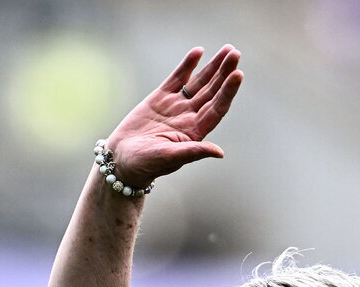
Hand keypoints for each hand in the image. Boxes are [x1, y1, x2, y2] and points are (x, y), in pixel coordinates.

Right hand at [105, 45, 242, 186]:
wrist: (122, 159)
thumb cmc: (146, 164)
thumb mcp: (169, 158)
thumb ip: (193, 152)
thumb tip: (219, 152)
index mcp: (195, 132)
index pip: (217, 108)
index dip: (228, 91)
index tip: (237, 74)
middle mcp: (190, 117)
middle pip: (212, 91)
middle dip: (224, 72)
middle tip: (235, 53)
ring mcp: (176, 106)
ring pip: (199, 82)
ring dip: (213, 66)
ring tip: (228, 50)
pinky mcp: (161, 98)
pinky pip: (178, 78)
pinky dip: (187, 65)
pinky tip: (198, 52)